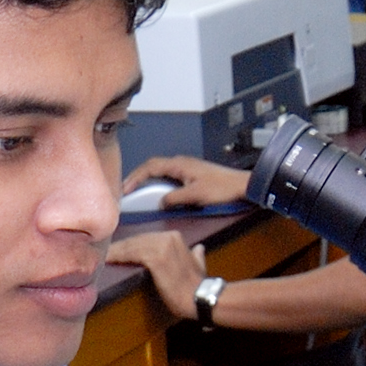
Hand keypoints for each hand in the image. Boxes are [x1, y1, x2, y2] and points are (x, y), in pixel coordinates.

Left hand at [104, 229, 204, 318]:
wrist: (200, 297)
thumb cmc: (197, 286)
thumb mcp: (199, 266)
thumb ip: (196, 256)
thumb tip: (198, 248)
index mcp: (174, 237)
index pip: (145, 237)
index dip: (130, 244)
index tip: (117, 250)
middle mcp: (167, 237)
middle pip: (136, 239)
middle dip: (120, 246)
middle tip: (104, 252)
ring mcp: (161, 246)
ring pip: (130, 245)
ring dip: (115, 251)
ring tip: (103, 257)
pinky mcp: (154, 258)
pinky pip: (130, 253)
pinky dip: (118, 256)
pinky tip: (109, 260)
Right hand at [124, 155, 252, 209]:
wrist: (240, 185)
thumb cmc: (222, 187)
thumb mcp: (195, 195)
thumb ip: (174, 198)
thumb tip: (160, 202)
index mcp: (179, 165)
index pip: (150, 167)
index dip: (135, 177)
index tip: (125, 188)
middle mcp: (180, 163)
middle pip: (152, 166)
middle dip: (137, 177)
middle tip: (126, 189)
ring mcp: (185, 167)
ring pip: (159, 170)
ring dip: (147, 179)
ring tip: (137, 190)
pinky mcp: (190, 173)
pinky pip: (168, 175)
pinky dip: (157, 182)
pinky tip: (157, 191)